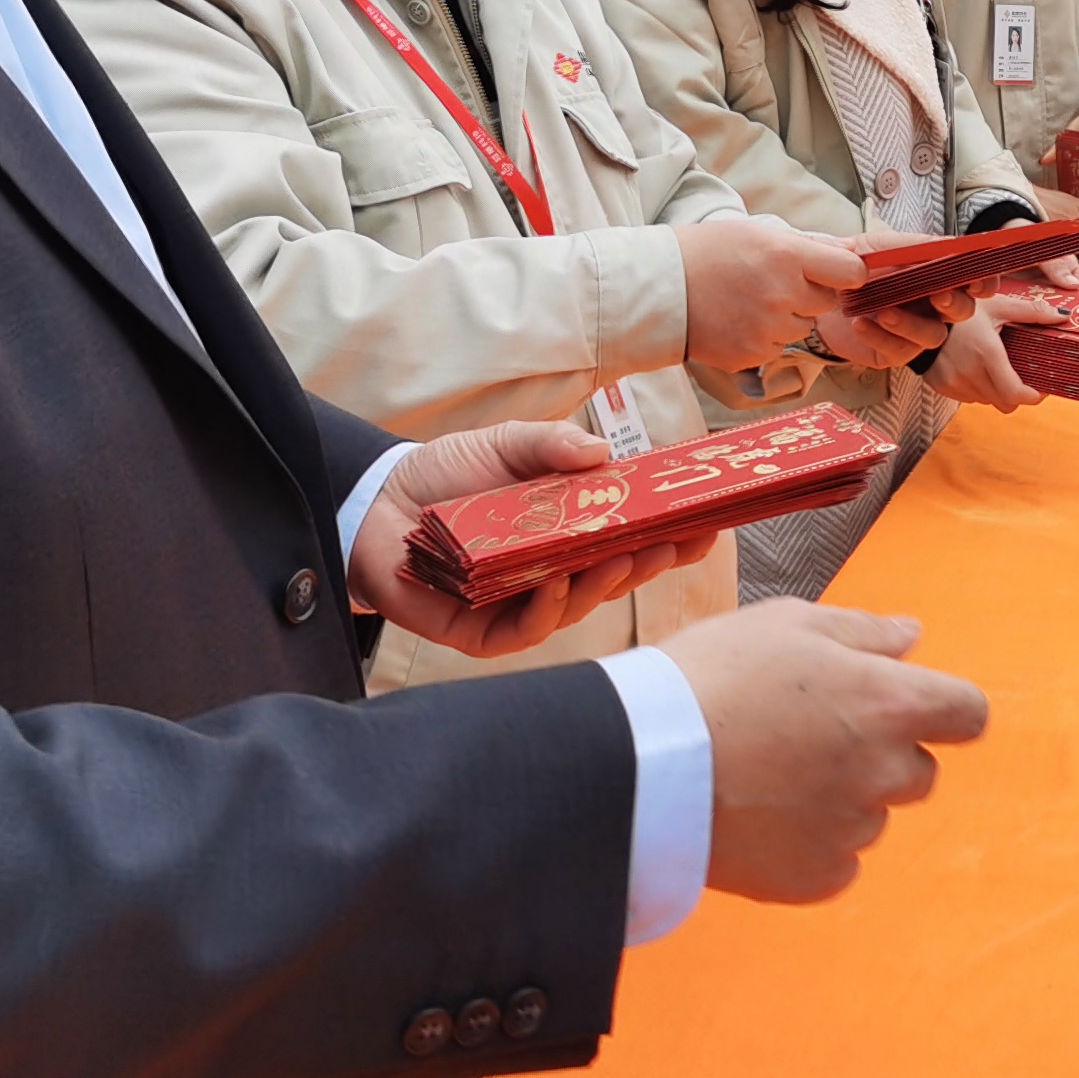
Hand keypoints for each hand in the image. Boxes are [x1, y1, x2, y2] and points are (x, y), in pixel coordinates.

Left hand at [352, 421, 711, 659]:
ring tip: (624, 559)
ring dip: (605, 584)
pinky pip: (526, 630)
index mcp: (566, 532)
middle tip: (678, 542)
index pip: (628, 539)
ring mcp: (520, 604)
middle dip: (650, 561)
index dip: (668, 535)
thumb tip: (602, 453)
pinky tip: (557, 584)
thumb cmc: (442, 476)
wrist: (373, 504)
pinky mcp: (482, 632)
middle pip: (614, 576)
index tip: (705, 523)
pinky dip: (547, 608)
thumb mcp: (504, 445)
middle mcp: (552, 573)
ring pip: (578, 605)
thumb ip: (550, 446)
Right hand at [662, 600, 989, 901]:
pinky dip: (810, 846)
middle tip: (810, 737)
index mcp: (890, 703)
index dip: (943, 708)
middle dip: (882, 754)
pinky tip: (760, 817)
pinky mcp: (816, 878)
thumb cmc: (711, 677)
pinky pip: (836, 862)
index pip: (968, 714)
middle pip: (919, 770)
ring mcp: (851, 831)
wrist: (638, 764)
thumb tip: (912, 637)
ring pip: (871, 816)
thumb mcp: (786, 624)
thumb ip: (863, 631)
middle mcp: (884, 771)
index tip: (909, 705)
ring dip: (841, 799)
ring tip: (768, 775)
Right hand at [676, 218, 865, 371]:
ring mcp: (768, 329)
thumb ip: (806, 245)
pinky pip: (776, 348)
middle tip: (774, 283)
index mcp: (787, 257)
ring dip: (787, 318)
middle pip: (826, 302)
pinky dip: (763, 338)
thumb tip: (849, 252)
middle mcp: (783, 295)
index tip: (838, 274)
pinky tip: (736, 321)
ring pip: (802, 327)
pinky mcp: (752, 356)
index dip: (847, 274)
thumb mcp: (756, 232)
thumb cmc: (705, 252)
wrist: (657, 289)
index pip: (851, 273)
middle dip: (809, 294)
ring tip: (749, 302)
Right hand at [920, 297, 1048, 409]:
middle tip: (1024, 377)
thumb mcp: (997, 305)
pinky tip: (976, 368)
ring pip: (988, 401)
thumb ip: (1032, 312)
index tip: (1043, 387)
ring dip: (997, 390)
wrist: (917, 316)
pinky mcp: (942, 388)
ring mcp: (954, 384)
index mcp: (987, 354)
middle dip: (1019, 394)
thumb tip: (1063, 317)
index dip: (1034, 396)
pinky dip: (979, 388)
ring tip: (996, 367)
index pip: (1016, 394)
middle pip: (1006, 403)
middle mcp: (969, 374)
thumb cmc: (960, 310)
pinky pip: (970, 398)